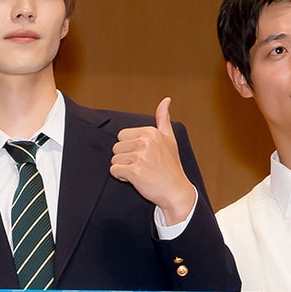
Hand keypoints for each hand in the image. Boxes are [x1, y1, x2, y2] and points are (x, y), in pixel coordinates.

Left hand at [110, 97, 197, 223]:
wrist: (176, 191)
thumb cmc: (171, 166)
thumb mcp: (170, 139)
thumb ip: (163, 119)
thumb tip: (166, 100)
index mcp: (151, 132)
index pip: (122, 136)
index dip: (129, 148)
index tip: (143, 155)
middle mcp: (146, 142)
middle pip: (116, 148)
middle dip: (125, 159)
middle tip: (141, 166)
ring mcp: (140, 156)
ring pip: (114, 160)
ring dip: (123, 169)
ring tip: (140, 172)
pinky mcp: (135, 171)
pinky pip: (114, 171)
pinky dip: (121, 177)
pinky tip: (136, 179)